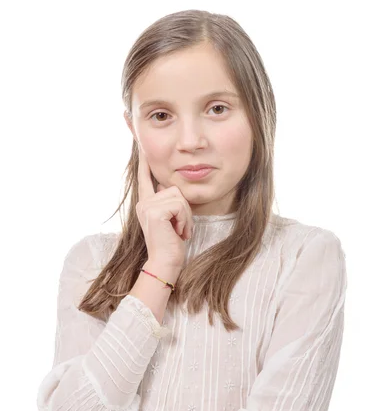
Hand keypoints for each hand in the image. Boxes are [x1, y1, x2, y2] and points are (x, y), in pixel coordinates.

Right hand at [136, 144, 192, 268]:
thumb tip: (165, 186)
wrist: (166, 263)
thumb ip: (167, 202)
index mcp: (145, 203)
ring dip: (186, 216)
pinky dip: (185, 220)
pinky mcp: (155, 211)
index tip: (142, 147)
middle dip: (184, 209)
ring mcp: (147, 206)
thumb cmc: (171, 244)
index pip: (144, 178)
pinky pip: (180, 205)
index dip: (144, 163)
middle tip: (180, 228)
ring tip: (179, 231)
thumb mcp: (170, 219)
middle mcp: (143, 203)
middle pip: (174, 189)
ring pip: (179, 197)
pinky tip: (178, 233)